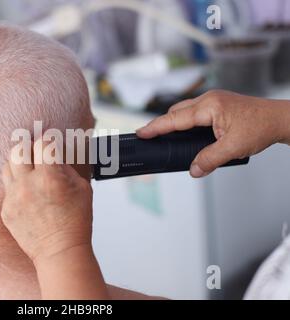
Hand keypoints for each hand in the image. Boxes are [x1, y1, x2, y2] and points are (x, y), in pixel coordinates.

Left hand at [1, 138, 93, 264]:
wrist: (60, 251)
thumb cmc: (75, 222)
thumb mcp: (82, 188)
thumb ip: (66, 167)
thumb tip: (55, 154)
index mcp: (49, 178)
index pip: (43, 143)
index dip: (49, 139)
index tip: (51, 141)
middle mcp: (27, 185)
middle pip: (18, 149)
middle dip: (28, 144)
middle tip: (35, 148)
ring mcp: (13, 198)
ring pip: (8, 165)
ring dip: (19, 163)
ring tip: (29, 169)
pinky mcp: (6, 209)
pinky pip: (7, 188)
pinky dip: (17, 185)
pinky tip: (28, 193)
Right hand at [137, 90, 289, 177]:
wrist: (280, 119)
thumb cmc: (262, 127)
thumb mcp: (233, 148)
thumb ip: (210, 159)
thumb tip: (193, 170)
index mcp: (209, 106)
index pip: (175, 118)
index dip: (156, 127)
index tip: (141, 132)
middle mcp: (209, 100)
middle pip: (176, 111)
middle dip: (162, 124)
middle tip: (149, 136)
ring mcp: (214, 101)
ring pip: (185, 110)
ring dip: (174, 122)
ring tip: (164, 136)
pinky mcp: (218, 105)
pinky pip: (194, 111)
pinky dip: (185, 121)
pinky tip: (186, 132)